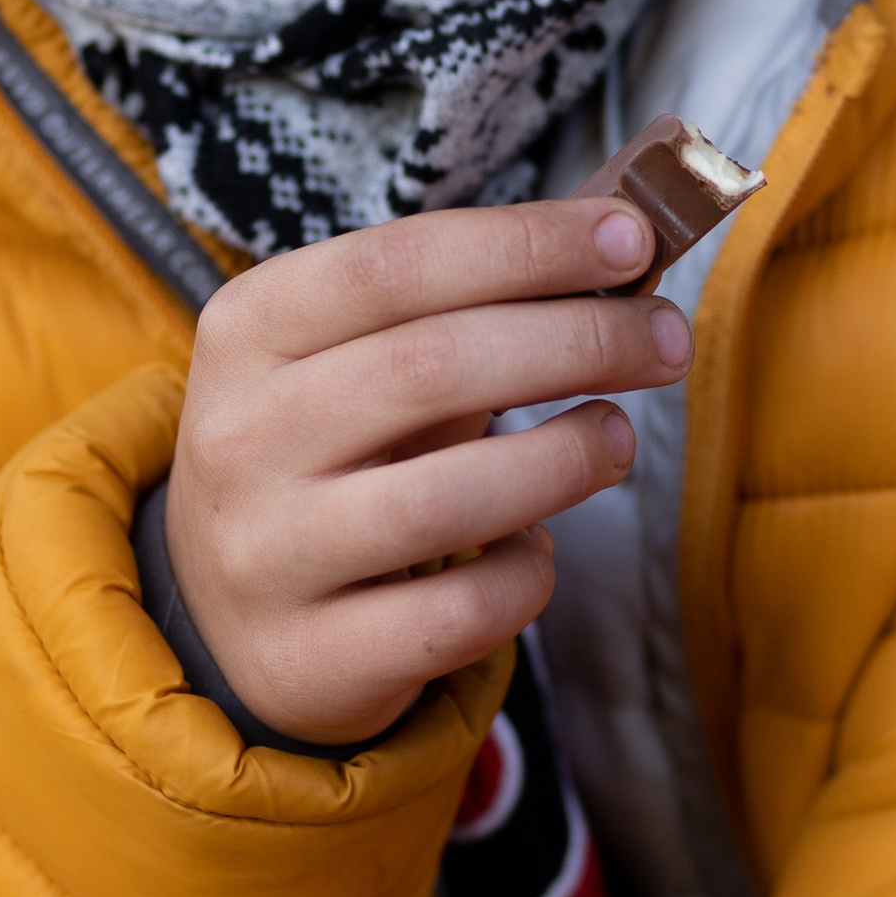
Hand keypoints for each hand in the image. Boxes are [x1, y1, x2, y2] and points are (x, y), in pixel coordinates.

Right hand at [164, 193, 687, 744]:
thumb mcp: (358, 361)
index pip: (399, 263)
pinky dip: (527, 574)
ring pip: (450, 497)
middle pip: (433, 366)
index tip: (635, 238)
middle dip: (579, 341)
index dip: (527, 245)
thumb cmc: (331, 454)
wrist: (230, 618)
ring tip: (617, 437)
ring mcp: (268, 555)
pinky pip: (460, 613)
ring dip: (566, 457)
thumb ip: (466, 309)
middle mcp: (239, 438)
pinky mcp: (312, 658)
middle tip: (664, 340)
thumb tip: (622, 253)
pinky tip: (537, 547)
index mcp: (247, 330)